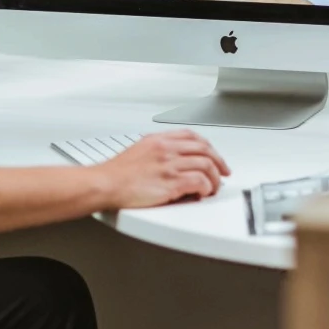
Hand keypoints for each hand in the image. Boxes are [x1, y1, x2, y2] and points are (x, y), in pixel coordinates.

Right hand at [94, 131, 230, 208]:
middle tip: (223, 172)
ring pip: (206, 165)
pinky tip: (203, 193)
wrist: (105, 184)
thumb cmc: (117, 173)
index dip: (208, 146)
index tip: (214, 156)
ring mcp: (169, 165)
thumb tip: (175, 159)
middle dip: (219, 161)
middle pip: (204, 149)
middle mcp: (166, 149)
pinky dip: (206, 187)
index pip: (192, 136)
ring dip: (214, 178)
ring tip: (212, 187)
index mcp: (159, 140)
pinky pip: (199, 181)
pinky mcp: (171, 183)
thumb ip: (158, 151)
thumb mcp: (139, 150)